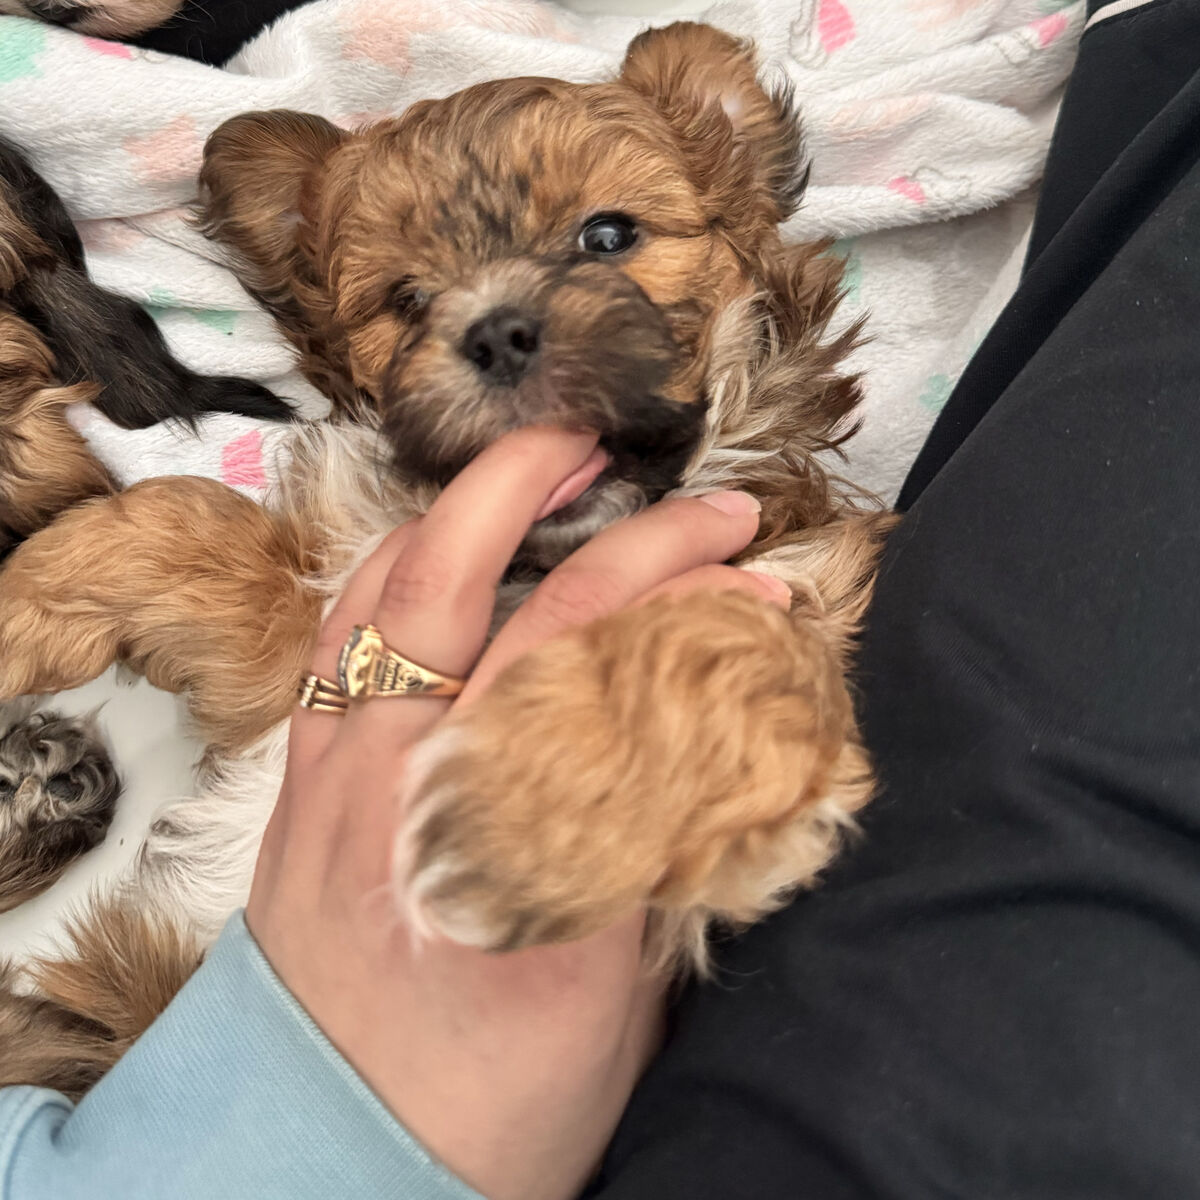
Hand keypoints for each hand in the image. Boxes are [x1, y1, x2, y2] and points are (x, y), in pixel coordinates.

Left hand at [245, 426, 787, 1199]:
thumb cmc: (485, 1103)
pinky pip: (340, 632)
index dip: (687, 600)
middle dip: (555, 496)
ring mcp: (327, 777)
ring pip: (380, 589)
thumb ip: (661, 855)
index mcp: (495, 864)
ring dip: (468, 509)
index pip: (597, 671)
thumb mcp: (615, 1003)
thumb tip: (721, 733)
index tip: (754, 577)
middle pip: (463, 589)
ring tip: (549, 477)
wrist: (323, 1160)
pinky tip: (454, 551)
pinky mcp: (299, 780)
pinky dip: (405, 566)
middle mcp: (391, 797)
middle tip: (644, 471)